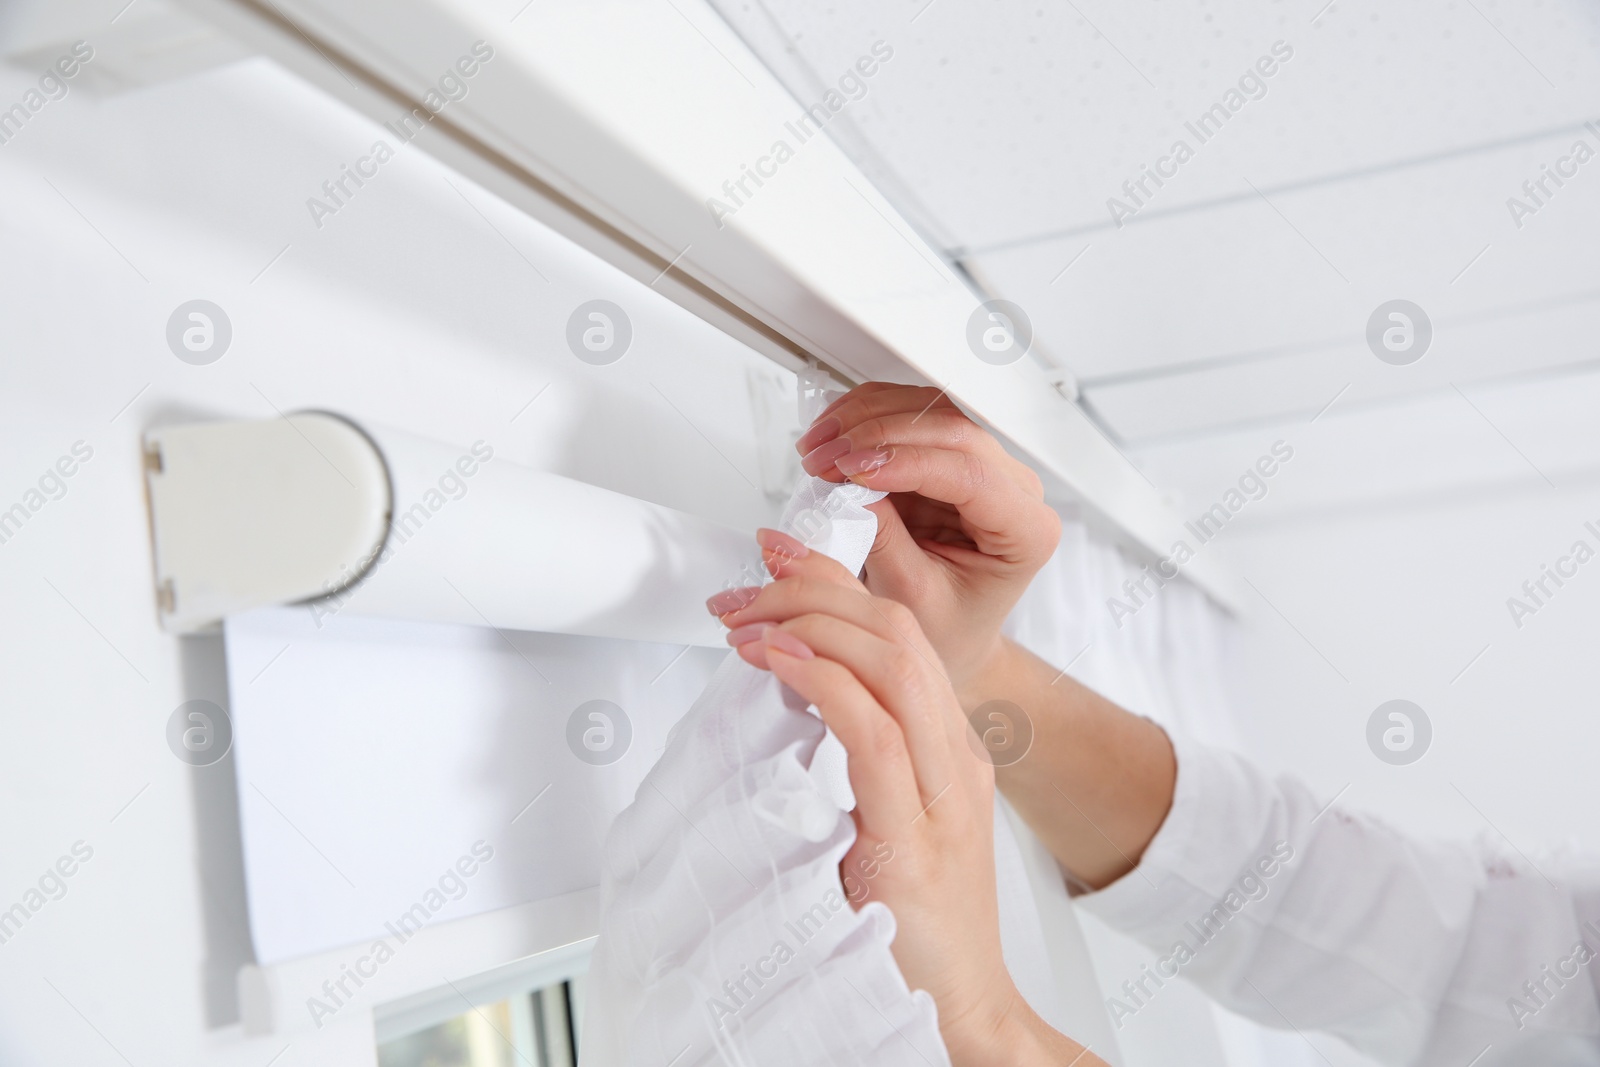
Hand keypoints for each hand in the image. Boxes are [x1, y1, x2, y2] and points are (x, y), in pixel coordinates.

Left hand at [708, 531, 1105, 1066]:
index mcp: (947, 745)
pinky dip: (824, 686)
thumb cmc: (919, 920)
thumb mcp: (883, 816)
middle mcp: (953, 755)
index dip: (835, 582)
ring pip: (891, 664)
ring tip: (748, 621)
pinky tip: (782, 664)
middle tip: (747, 584)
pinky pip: (873, 735)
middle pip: (894, 630)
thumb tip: (786, 694)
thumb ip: (853, 755)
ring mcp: (942, 794)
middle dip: (814, 588)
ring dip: (807, 625)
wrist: (963, 1005)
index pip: (897, 632)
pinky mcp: (915, 838)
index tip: (778, 557)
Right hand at [794, 384, 1060, 697]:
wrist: (951, 635)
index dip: (909, 462)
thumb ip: (886, 541)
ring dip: (866, 420)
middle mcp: (1014, 489)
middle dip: (879, 435)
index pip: (973, 475)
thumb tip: (852, 488)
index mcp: (1026, 531)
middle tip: (826, 458)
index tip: (853, 470)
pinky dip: (866, 419)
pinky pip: (910, 416)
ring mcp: (983, 466)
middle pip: (953, 431)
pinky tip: (833, 436)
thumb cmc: (947, 628)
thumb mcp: (912, 597)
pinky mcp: (948, 457)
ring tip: (819, 448)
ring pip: (929, 412)